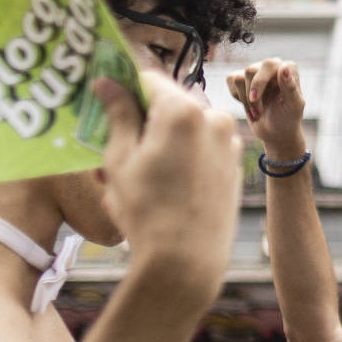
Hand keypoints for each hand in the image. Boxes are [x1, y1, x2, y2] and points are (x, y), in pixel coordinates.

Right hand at [99, 66, 241, 310]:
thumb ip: (118, 114)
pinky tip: (163, 185)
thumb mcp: (121, 159)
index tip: (108, 104)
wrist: (187, 261)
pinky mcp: (234, 165)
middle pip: (170, 104)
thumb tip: (107, 84)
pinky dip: (183, 156)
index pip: (148, 80)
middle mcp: (214, 118)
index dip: (125, 89)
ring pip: (187, 128)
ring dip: (162, 140)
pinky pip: (203, 148)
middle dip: (143, 120)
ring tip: (136, 173)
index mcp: (184, 111)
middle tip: (116, 146)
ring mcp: (229, 142)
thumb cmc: (147, 211)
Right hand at [225, 58, 307, 162]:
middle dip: (252, 96)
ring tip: (257, 112)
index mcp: (288, 68)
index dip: (260, 83)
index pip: (268, 65)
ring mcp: (257, 71)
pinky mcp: (242, 78)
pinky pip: (231, 80)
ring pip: (239, 78)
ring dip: (246, 100)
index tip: (257, 101)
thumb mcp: (293, 107)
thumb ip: (290, 87)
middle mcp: (272, 66)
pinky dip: (237, 97)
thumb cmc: (288, 119)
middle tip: (258, 112)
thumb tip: (284, 67)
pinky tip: (249, 105)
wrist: (275, 132)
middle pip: (250, 70)